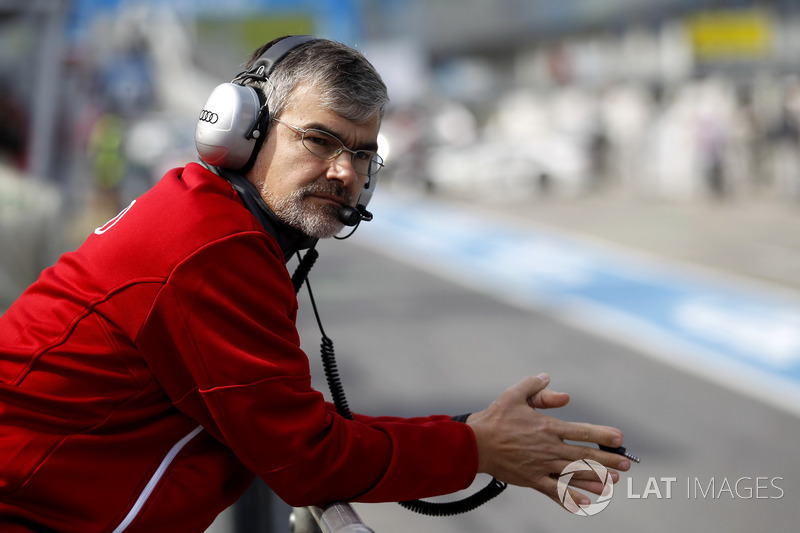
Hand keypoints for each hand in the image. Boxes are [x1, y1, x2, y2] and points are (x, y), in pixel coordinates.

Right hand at [466, 374, 629, 508]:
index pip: (582, 431)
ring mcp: (540, 466)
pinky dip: (570, 499)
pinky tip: (586, 504)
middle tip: (625, 465)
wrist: (473, 444)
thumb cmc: (494, 418)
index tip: (619, 439)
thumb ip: (534, 387)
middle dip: (607, 460)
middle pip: (584, 455)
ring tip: (612, 483)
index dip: (603, 435)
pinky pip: (554, 491)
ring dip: (595, 479)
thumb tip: (549, 379)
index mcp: (547, 427)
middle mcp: (548, 448)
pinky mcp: (531, 480)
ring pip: (574, 474)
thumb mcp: (513, 395)